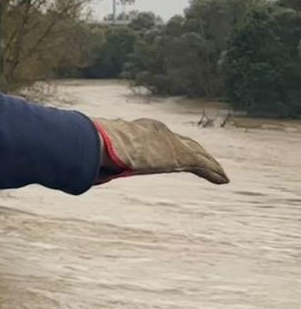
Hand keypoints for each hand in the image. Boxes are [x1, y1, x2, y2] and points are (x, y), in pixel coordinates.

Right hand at [93, 117, 228, 184]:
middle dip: (194, 150)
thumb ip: (99, 162)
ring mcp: (172, 143)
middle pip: (182, 142)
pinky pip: (203, 165)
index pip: (159, 137)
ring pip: (196, 152)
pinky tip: (224, 179)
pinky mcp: (181, 156)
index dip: (169, 144)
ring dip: (208, 162)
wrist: (109, 143)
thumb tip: (85, 173)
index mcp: (140, 129)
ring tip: (219, 172)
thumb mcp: (99, 153)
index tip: (171, 151)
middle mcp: (160, 133)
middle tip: (203, 159)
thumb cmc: (98, 147)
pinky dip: (214, 172)